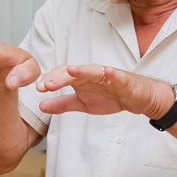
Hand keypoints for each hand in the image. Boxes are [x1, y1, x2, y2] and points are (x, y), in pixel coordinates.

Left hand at [36, 64, 167, 117]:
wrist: (138, 98)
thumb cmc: (110, 96)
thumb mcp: (82, 104)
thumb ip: (62, 104)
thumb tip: (41, 105)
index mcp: (81, 80)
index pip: (62, 76)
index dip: (51, 81)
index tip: (39, 88)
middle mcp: (91, 75)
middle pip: (74, 73)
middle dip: (60, 77)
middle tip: (47, 84)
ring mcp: (108, 76)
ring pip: (93, 71)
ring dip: (82, 71)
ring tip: (71, 71)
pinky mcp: (124, 80)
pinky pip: (119, 76)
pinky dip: (114, 74)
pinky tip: (109, 72)